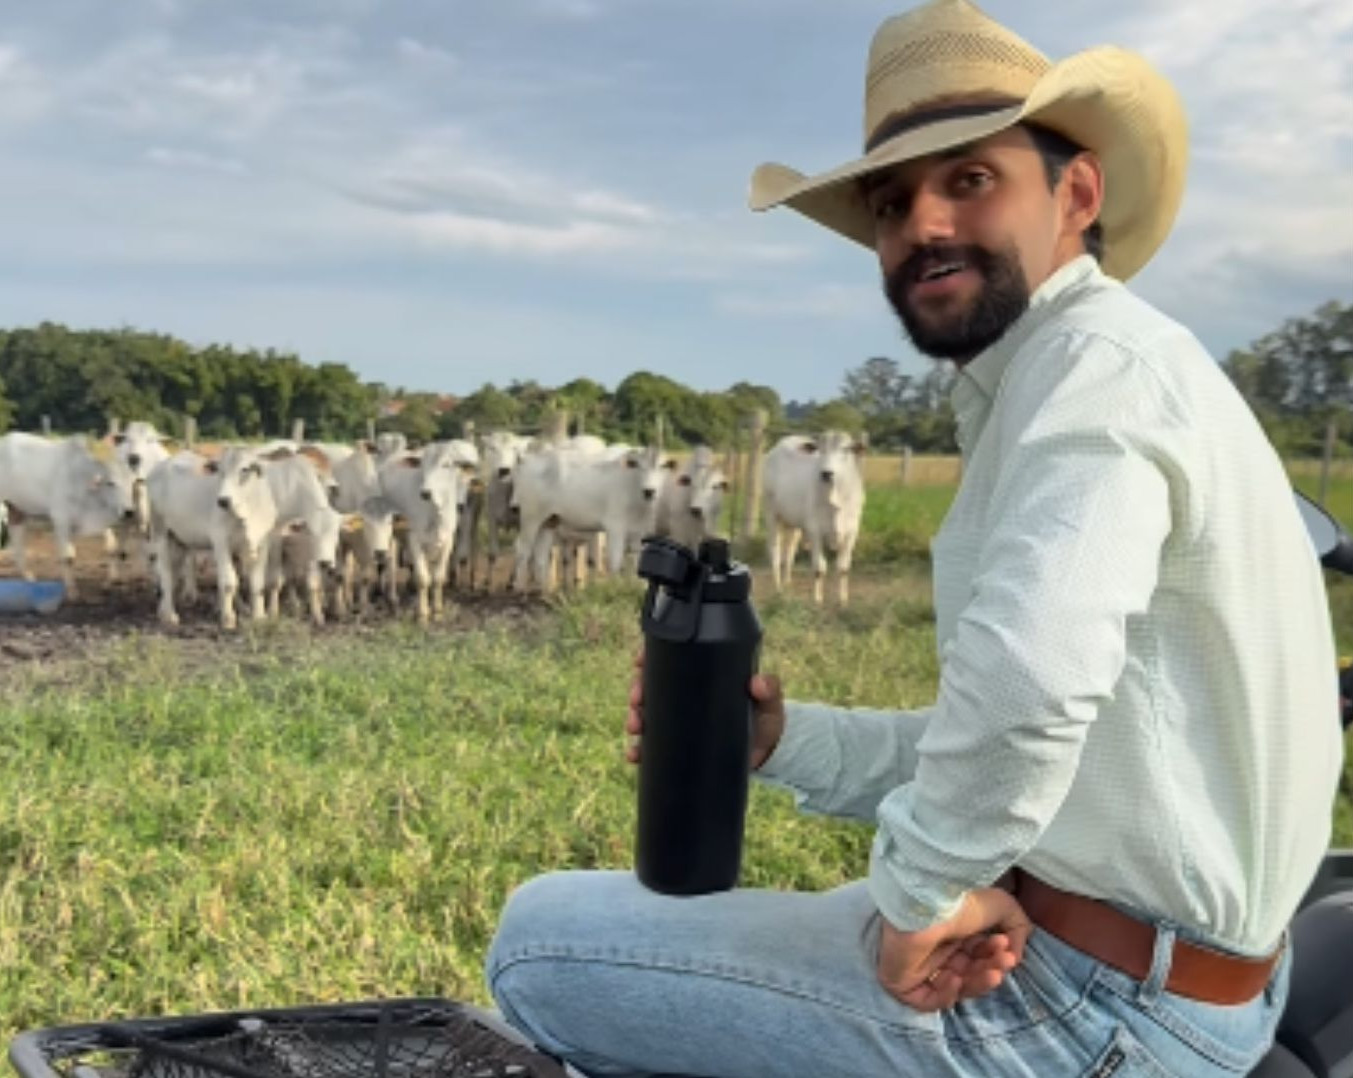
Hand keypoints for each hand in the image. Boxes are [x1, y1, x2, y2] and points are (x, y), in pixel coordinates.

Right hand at [625, 649, 785, 767]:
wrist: (769, 754)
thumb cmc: (767, 719)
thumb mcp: (770, 701)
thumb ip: (769, 688)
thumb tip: (757, 683)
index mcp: (701, 678)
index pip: (669, 662)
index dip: (649, 659)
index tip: (639, 661)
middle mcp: (685, 698)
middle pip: (650, 688)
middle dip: (637, 691)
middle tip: (637, 700)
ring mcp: (680, 724)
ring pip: (647, 716)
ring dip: (634, 718)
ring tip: (635, 726)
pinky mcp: (679, 748)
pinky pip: (653, 748)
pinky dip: (639, 751)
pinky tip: (634, 754)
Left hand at [876, 887, 1031, 1012]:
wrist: (925, 903)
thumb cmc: (961, 901)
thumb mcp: (1002, 905)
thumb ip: (1017, 928)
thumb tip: (1015, 955)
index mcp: (954, 930)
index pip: (977, 955)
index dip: (995, 956)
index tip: (1007, 948)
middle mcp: (937, 947)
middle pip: (969, 973)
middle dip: (991, 969)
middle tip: (1005, 961)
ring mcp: (919, 965)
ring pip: (954, 988)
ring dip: (977, 984)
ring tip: (993, 974)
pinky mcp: (902, 981)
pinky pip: (927, 1000)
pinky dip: (946, 995)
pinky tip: (955, 978)